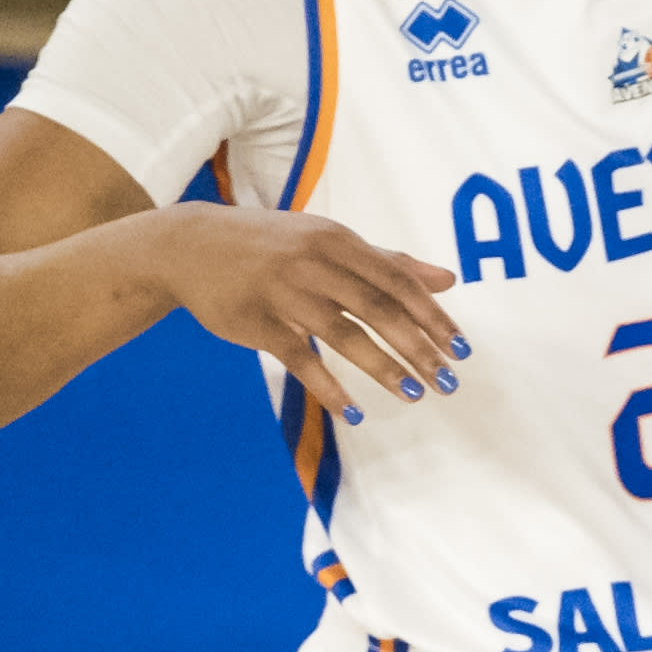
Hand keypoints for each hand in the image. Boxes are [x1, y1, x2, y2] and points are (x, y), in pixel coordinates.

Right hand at [147, 201, 464, 423]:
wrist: (189, 246)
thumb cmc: (273, 245)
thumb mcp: (329, 241)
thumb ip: (389, 261)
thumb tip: (448, 280)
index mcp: (337, 240)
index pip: (398, 282)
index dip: (433, 317)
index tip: (462, 348)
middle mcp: (312, 262)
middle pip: (378, 309)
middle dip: (419, 348)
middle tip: (449, 380)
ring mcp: (282, 292)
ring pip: (343, 335)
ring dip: (384, 368)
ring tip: (415, 394)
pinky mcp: (255, 322)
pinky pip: (300, 359)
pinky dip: (329, 387)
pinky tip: (355, 412)